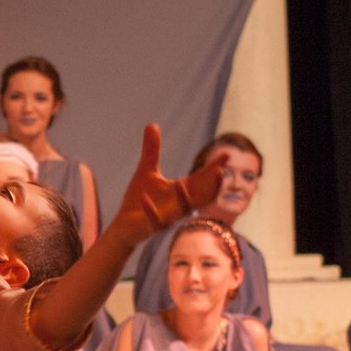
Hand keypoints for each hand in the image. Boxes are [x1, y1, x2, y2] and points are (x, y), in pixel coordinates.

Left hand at [112, 124, 224, 241]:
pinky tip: (144, 199)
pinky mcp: (152, 227)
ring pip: (183, 209)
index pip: (202, 178)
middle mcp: (180, 204)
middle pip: (202, 195)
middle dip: (211, 185)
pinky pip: (155, 221)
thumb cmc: (139, 199)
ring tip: (181, 182)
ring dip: (184, 197)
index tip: (226, 154)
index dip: (214, 167)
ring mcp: (168, 217)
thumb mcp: (147, 170)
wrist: (124, 225)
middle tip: (219, 171)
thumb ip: (152, 150)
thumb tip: (152, 124)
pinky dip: (151, 211)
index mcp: (181, 191)